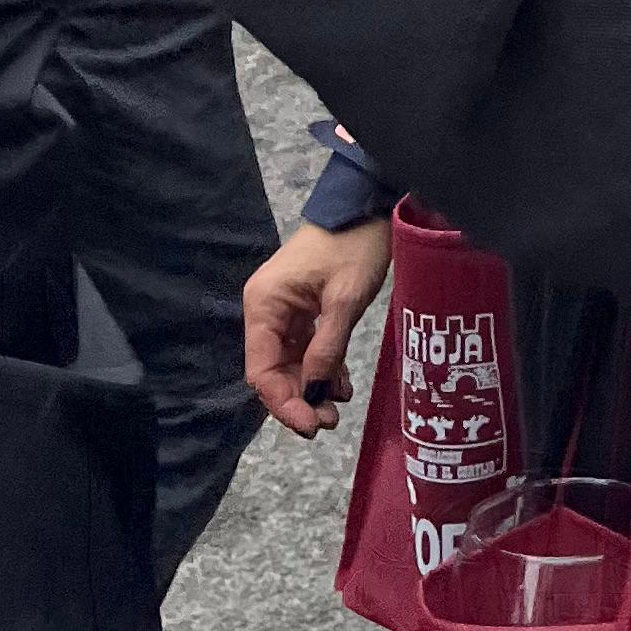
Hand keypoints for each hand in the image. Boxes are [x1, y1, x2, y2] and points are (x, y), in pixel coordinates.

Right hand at [241, 213, 393, 436]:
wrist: (368, 204)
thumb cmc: (354, 246)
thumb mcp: (345, 299)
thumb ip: (327, 348)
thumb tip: (314, 393)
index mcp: (263, 305)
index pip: (262, 369)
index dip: (283, 402)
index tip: (309, 425)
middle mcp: (265, 309)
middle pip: (273, 369)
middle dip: (299, 399)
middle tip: (328, 423)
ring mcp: (282, 309)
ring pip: (290, 362)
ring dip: (311, 387)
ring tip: (336, 411)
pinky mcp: (302, 308)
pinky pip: (305, 347)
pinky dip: (321, 367)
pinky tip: (340, 386)